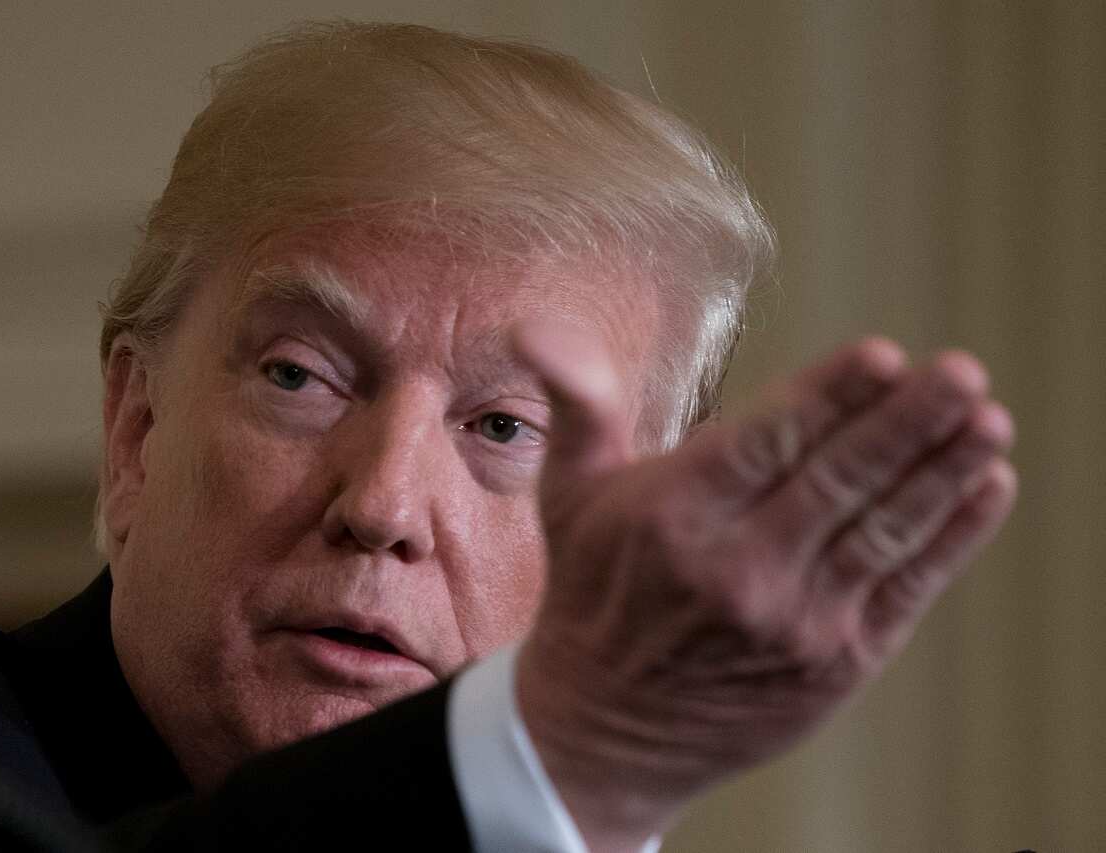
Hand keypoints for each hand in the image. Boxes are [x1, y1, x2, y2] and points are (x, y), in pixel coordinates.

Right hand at [511, 326, 1016, 852]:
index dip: (829, 396)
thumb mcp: (569, 494)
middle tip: (959, 371)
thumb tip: (535, 327)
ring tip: (988, 420)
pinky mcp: (835, 664)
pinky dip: (952, 539)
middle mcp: (735, 569)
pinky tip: (986, 487)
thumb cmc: (592, 588)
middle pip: (836, 481)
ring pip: (883, 531)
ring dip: (942, 472)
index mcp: (672, 515)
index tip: (884, 354)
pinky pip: (905, 590)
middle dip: (905, 422)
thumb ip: (578, 405)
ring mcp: (792, 621)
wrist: (605, 727)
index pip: (765, 442)